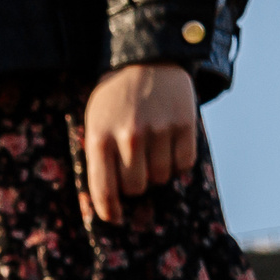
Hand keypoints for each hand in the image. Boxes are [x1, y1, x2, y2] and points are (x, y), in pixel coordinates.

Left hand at [83, 62, 198, 223]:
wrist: (146, 61)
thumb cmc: (115, 100)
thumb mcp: (95, 123)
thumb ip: (98, 157)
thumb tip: (108, 201)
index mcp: (100, 138)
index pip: (103, 188)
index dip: (109, 210)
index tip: (115, 218)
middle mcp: (129, 136)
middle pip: (135, 188)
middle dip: (135, 185)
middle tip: (136, 170)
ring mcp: (158, 129)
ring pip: (161, 178)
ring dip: (157, 173)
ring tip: (152, 154)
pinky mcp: (184, 123)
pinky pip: (184, 164)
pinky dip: (179, 163)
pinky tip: (170, 147)